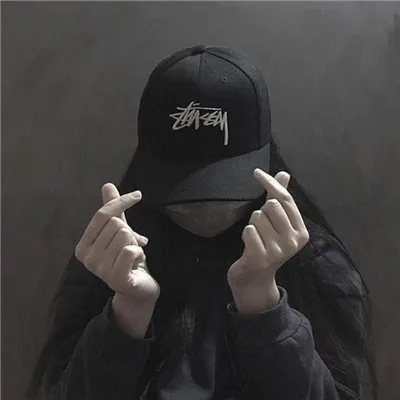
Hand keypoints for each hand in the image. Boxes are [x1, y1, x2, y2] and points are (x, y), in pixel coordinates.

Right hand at [75, 183, 159, 304]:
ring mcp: (100, 270)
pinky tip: (136, 264)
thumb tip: (108, 185)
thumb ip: (113, 211)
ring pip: (126, 236)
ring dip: (135, 245)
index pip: (103, 214)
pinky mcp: (116, 278)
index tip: (138, 195)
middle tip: (132, 246)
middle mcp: (87, 258)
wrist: (137, 289)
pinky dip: (140, 253)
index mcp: (83, 246)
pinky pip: (131, 251)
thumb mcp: (120, 232)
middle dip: (130, 233)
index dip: (122, 202)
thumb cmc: (126, 259)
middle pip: (117, 225)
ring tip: (132, 257)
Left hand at [227, 169, 308, 312]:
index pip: (286, 199)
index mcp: (301, 232)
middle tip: (262, 229)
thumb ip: (280, 198)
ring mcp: (278, 250)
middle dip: (261, 212)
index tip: (256, 172)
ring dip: (253, 225)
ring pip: (258, 216)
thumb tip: (284, 173)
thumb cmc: (266, 246)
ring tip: (257, 239)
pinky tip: (250, 246)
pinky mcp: (261, 257)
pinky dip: (246, 235)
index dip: (271, 183)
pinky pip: (249, 230)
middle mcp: (293, 241)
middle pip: (271, 205)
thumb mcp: (277, 223)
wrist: (255, 280)